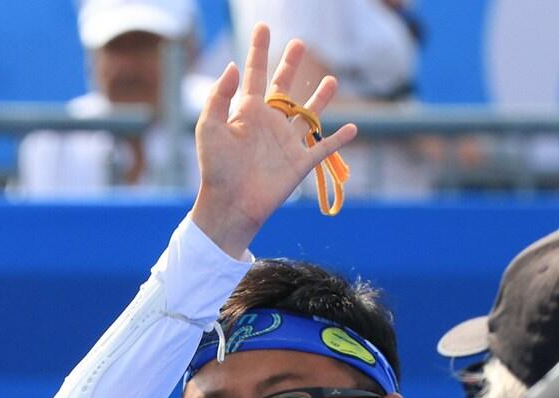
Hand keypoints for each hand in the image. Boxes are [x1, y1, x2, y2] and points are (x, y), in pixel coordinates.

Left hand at [189, 23, 357, 258]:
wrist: (229, 205)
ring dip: (320, 98)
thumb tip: (235, 66)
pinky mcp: (299, 163)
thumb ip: (219, 97)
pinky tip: (352, 128)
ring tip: (331, 80)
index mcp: (247, 113)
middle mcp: (268, 124)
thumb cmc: (215, 168)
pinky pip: (323, 148)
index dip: (258, 50)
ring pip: (307, 114)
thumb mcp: (210, 129)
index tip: (262, 27)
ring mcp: (285, 143)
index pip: (254, 74)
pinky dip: (338, 139)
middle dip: (290, 66)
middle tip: (299, 43)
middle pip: (283, 88)